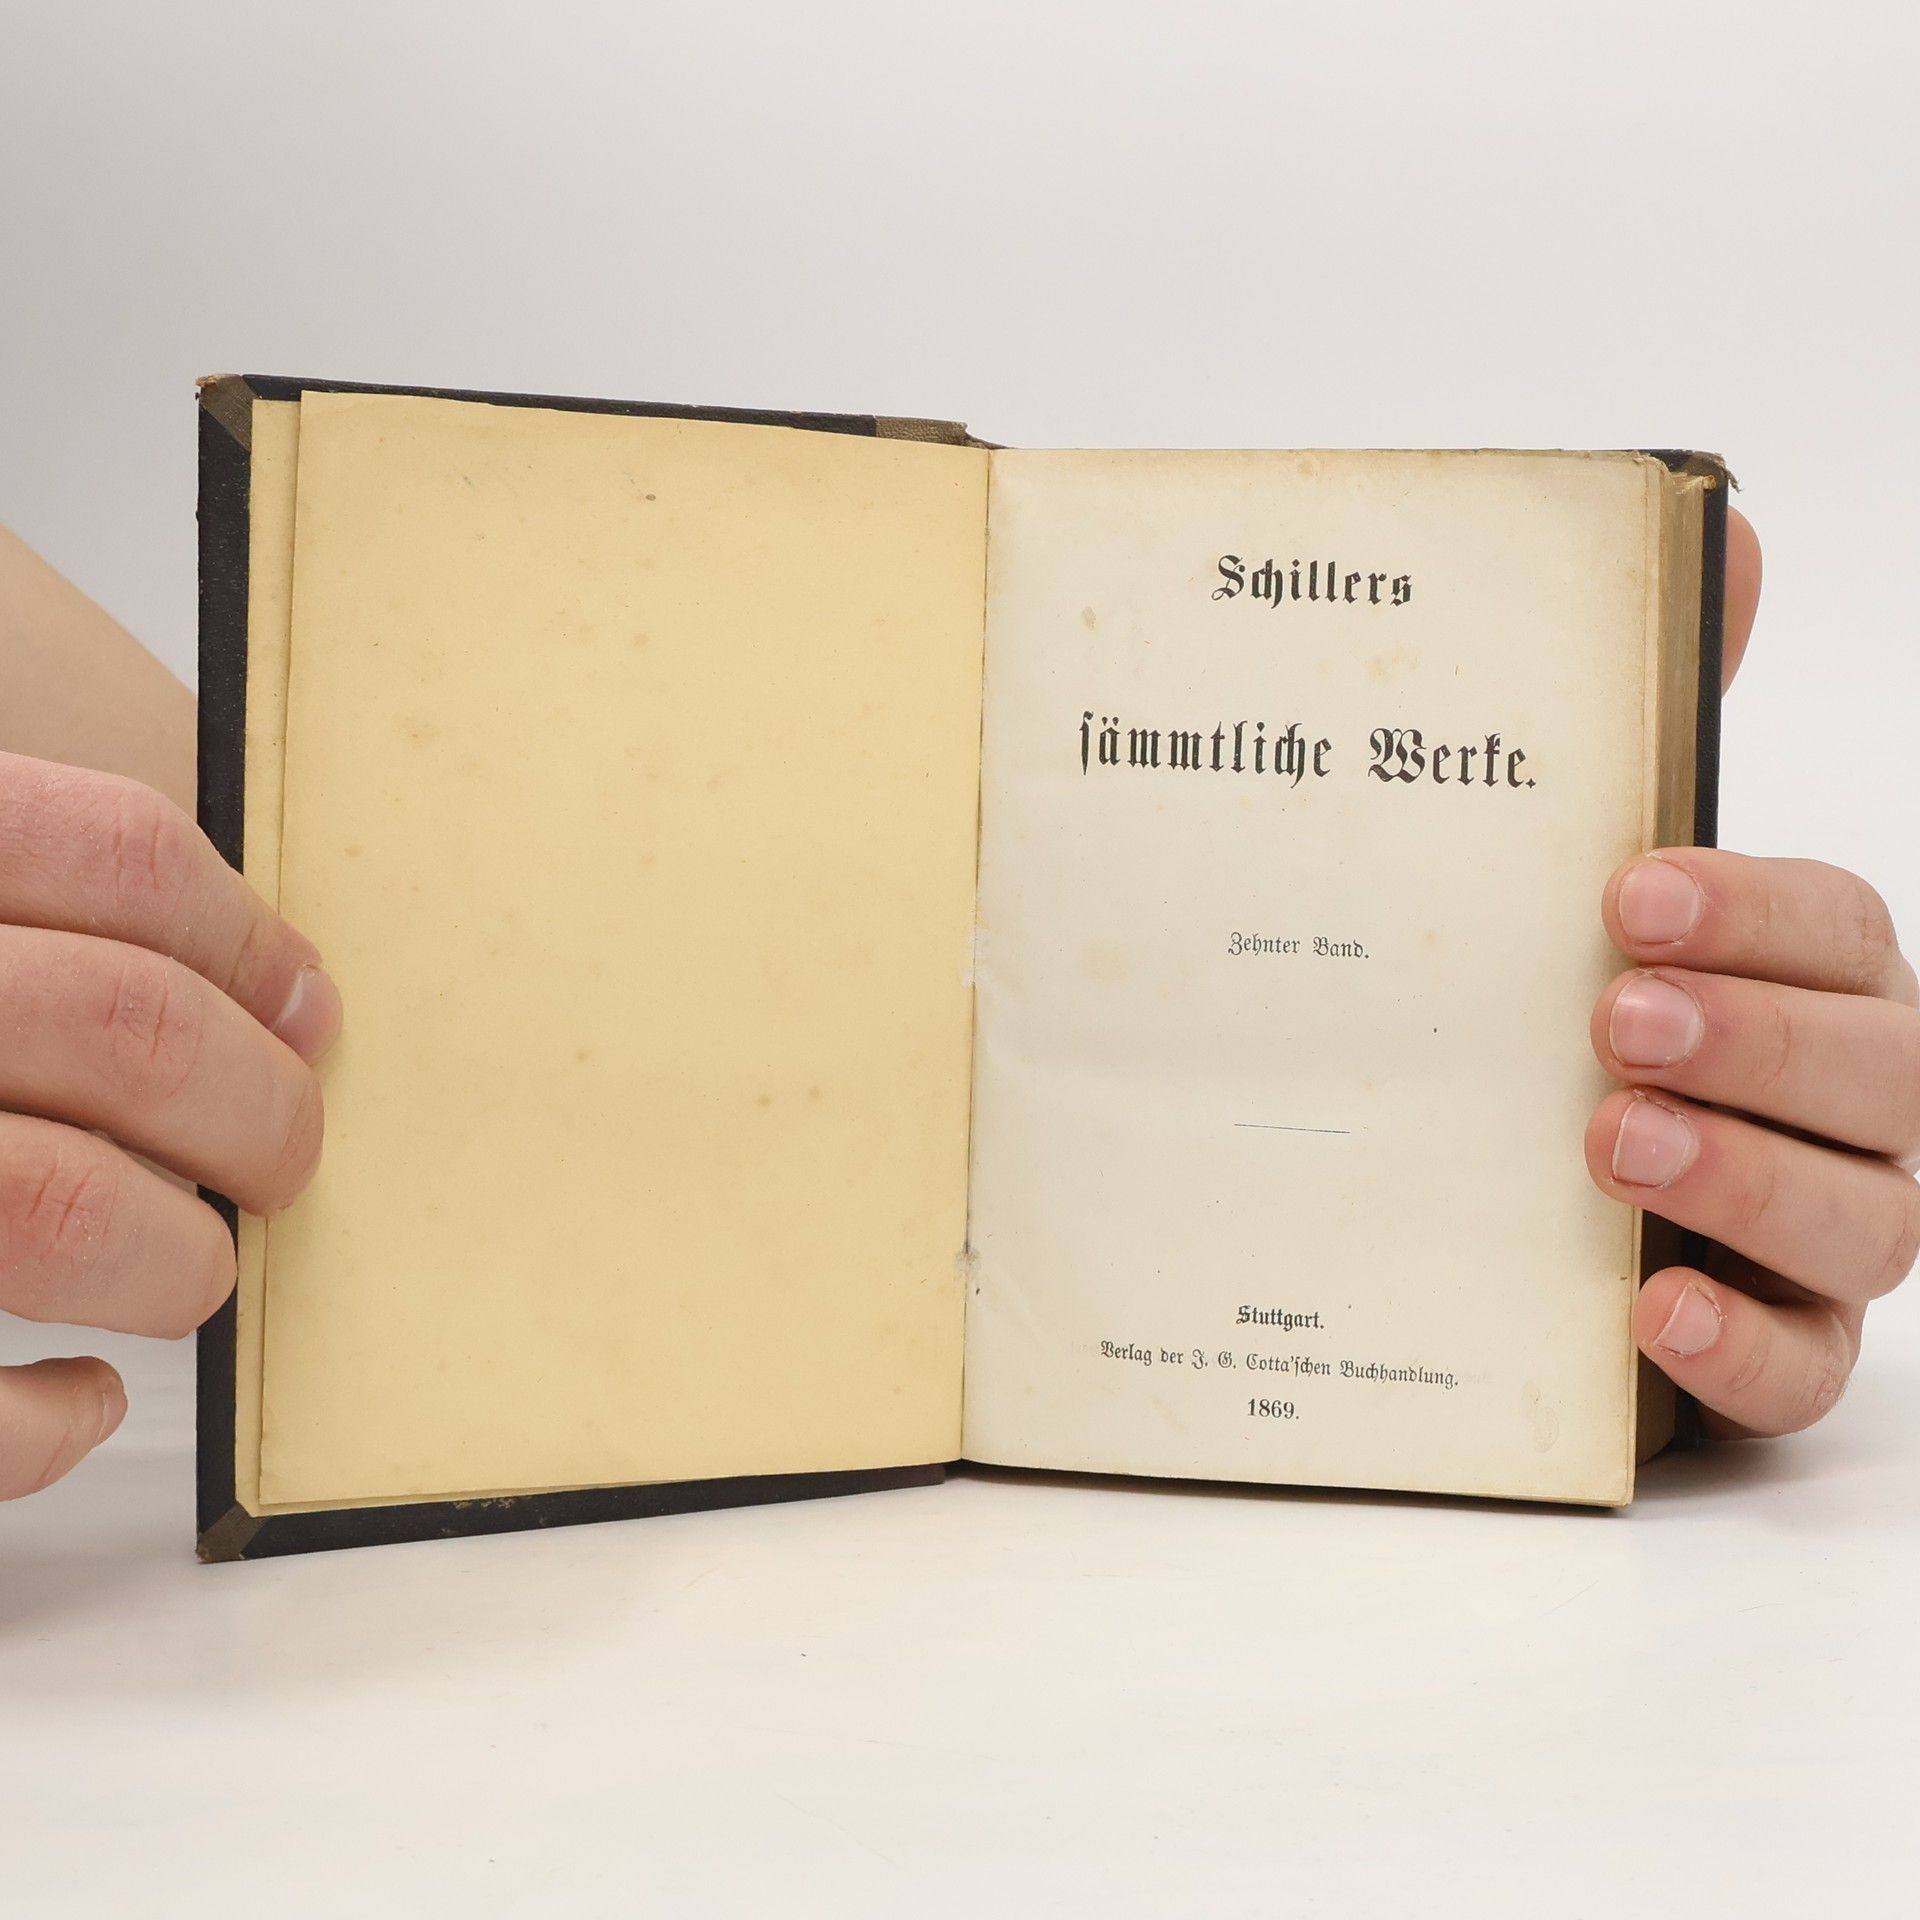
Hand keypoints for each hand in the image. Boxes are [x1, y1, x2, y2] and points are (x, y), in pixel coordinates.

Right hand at [0, 752, 338, 1496]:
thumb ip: (20, 919)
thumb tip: (272, 995)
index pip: (112, 852)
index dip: (246, 938)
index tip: (305, 1010)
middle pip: (127, 1027)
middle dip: (257, 1109)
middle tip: (282, 1156)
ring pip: (61, 1206)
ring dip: (177, 1256)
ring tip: (188, 1271)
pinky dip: (40, 1424)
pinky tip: (78, 1397)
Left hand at [1587, 510, 1918, 1435]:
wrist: (1493, 1194)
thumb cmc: (1562, 1018)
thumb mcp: (1586, 877)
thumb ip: (1661, 715)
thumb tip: (1722, 520)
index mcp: (1812, 984)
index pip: (1844, 931)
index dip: (1754, 909)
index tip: (1625, 894)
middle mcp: (1851, 1108)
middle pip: (1882, 1073)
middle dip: (1760, 1039)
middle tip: (1615, 1017)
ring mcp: (1821, 1239)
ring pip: (1865, 1222)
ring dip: (1748, 1175)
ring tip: (1611, 1139)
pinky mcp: (1765, 1351)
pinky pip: (1801, 1371)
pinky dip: (1740, 1341)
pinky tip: (1650, 1299)